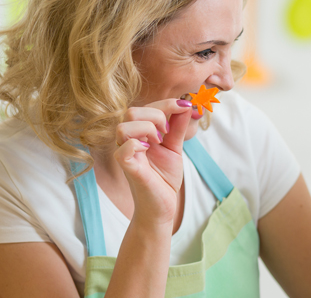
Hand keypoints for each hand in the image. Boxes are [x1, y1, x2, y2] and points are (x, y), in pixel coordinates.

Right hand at [113, 99, 192, 224]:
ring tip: (159, 142)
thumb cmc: (164, 178)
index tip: (185, 108)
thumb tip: (186, 104)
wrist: (163, 206)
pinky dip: (138, 145)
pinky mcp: (127, 168)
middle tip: (167, 134)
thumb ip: (178, 127)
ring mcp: (126, 154)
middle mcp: (128, 141)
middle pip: (132, 111)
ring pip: (124, 126)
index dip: (167, 103)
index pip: (145, 106)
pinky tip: (149, 150)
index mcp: (138, 133)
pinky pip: (123, 149)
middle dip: (157, 115)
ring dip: (148, 129)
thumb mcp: (175, 147)